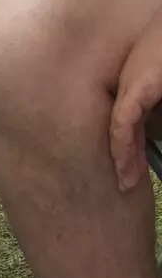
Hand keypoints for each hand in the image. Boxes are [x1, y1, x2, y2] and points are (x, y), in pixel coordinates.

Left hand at [110, 7, 161, 189]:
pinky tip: (121, 165)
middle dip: (124, 162)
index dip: (130, 152)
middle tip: (125, 186)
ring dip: (123, 161)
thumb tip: (155, 134)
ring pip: (119, 135)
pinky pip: (123, 125)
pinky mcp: (134, 92)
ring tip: (126, 184)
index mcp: (136, 96)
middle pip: (122, 135)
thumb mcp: (158, 92)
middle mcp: (128, 97)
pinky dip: (121, 146)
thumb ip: (154, 110)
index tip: (131, 174)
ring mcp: (129, 94)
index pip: (129, 130)